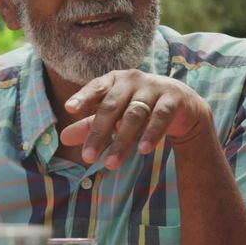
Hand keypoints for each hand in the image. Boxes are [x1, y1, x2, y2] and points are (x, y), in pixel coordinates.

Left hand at [59, 70, 213, 169]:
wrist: (181, 105)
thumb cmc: (140, 107)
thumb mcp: (115, 116)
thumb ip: (90, 124)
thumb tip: (63, 138)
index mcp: (115, 80)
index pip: (96, 88)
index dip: (83, 97)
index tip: (69, 109)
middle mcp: (133, 80)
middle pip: (112, 106)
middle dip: (99, 133)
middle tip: (87, 158)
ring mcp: (154, 88)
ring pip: (134, 115)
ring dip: (122, 140)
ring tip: (111, 164)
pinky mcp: (173, 99)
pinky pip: (160, 117)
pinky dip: (151, 133)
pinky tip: (143, 150)